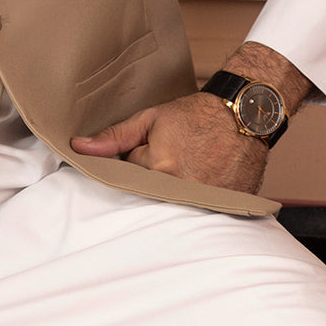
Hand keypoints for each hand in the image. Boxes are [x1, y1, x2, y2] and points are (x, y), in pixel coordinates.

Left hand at [70, 91, 269, 193]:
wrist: (245, 114)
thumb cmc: (198, 115)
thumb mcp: (150, 119)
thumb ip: (114, 137)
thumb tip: (79, 147)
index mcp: (158, 169)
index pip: (127, 181)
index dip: (133, 167)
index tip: (145, 156)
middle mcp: (181, 190)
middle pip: (149, 198)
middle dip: (151, 183)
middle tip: (171, 161)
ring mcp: (206, 202)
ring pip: (173, 206)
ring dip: (173, 194)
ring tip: (189, 169)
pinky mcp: (224, 208)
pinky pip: (200, 211)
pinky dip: (197, 202)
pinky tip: (204, 180)